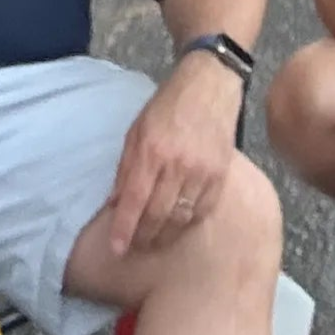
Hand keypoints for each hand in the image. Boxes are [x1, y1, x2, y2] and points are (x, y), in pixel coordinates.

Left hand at [104, 64, 233, 255]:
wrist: (209, 86)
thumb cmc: (167, 106)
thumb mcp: (135, 131)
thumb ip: (125, 168)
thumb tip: (113, 202)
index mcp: (152, 152)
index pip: (134, 200)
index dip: (124, 228)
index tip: (117, 249)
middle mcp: (178, 165)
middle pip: (158, 216)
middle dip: (143, 238)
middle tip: (134, 248)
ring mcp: (203, 171)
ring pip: (182, 218)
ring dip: (166, 235)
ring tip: (154, 242)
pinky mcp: (221, 174)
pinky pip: (204, 210)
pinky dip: (189, 222)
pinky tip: (178, 225)